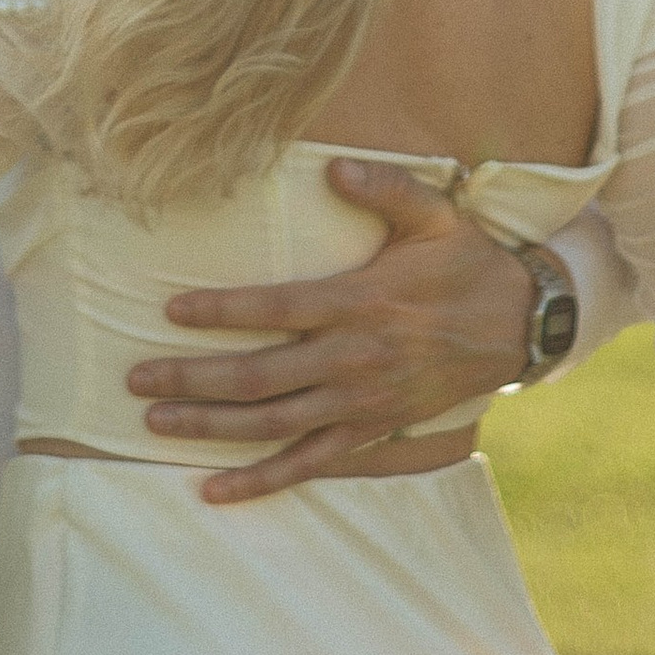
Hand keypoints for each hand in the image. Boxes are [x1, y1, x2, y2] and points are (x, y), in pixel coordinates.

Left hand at [127, 161, 537, 504]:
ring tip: (155, 422)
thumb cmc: (465, 262)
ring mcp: (359, 402)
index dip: (221, 311)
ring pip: (271, 422)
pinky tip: (214, 489)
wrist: (518, 325)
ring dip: (210, 426)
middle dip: (191, 378)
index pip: (275, 308)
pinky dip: (260, 480)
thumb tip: (333, 165)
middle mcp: (352, 358)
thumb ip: (383, 187)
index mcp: (359, 302)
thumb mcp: (434, 213)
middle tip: (136, 377)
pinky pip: (308, 463)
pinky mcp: (369, 431)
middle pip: (258, 375)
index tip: (171, 310)